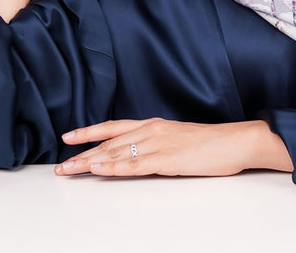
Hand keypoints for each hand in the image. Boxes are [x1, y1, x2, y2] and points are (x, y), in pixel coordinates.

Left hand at [54, 118, 291, 176]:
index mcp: (154, 124)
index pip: (114, 126)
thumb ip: (157, 144)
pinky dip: (113, 168)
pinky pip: (134, 165)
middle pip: (109, 141)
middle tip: (61, 164)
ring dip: (90, 162)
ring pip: (116, 153)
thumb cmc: (211, 143)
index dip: (90, 131)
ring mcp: (158, 144)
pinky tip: (99, 170)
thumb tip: (139, 154)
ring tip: (70, 170)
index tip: (69, 137)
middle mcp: (151, 130)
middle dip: (82, 152)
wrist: (235, 141)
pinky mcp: (167, 160)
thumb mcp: (178, 139)